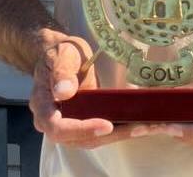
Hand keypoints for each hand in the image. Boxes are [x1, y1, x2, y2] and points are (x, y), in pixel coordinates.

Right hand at [28, 30, 148, 149]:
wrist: (59, 56)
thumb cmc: (59, 53)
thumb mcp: (61, 55)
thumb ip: (61, 71)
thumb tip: (63, 91)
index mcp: (42, 105)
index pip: (58, 127)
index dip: (82, 129)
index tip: (106, 125)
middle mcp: (53, 121)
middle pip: (80, 139)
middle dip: (112, 136)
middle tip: (140, 127)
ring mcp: (69, 126)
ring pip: (94, 140)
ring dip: (122, 135)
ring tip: (149, 127)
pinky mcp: (84, 124)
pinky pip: (101, 133)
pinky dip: (122, 131)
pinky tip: (144, 125)